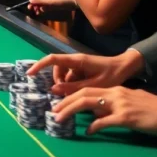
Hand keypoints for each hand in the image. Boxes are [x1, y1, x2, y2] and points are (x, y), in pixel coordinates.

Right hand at [27, 0, 75, 14]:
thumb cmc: (62, 0)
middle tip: (31, 9)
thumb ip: (40, 1)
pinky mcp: (48, 3)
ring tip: (37, 12)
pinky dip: (40, 9)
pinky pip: (42, 6)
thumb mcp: (50, 1)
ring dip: (36, 7)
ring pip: (38, 2)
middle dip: (33, 3)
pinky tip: (40, 12)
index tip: (30, 3)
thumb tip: (30, 1)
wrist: (71, 4)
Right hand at [27, 50, 144, 95]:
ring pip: (64, 75)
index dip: (39, 66)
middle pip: (56, 69)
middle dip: (56, 83)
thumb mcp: (94, 85)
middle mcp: (75, 61)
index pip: (52, 60)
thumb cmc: (112, 74)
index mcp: (76, 61)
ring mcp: (78, 65)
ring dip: (64, 86)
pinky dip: (71, 86)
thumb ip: (73, 87)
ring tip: (72, 97)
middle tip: (62, 96)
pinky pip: (71, 77)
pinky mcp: (82, 70)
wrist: (127, 67)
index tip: (29, 75)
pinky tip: (79, 94)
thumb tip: (54, 90)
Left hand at [52, 87, 156, 135]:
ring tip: (60, 118)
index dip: (71, 95)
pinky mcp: (126, 117)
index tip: (59, 103)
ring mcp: (120, 104)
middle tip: (53, 111)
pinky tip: (88, 131)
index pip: (88, 89)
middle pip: (83, 94)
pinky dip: (93, 126)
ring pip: (89, 104)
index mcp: (116, 90)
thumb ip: (114, 105)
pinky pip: (104, 121)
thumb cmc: (155, 109)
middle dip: (65, 101)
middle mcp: (115, 93)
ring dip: (71, 110)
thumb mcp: (131, 102)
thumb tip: (98, 113)